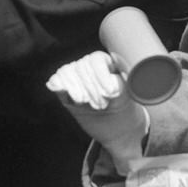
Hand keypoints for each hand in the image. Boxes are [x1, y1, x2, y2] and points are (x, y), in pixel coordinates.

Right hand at [46, 52, 148, 172]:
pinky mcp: (67, 92)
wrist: (118, 126)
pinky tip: (60, 89)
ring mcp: (76, 78)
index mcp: (107, 62)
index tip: (110, 93)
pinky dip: (57, 83)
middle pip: (82, 67)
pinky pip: (57, 82)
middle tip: (101, 105)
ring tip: (86, 103)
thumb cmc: (128, 107)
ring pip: (68, 73)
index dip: (101, 75)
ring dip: (75, 87)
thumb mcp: (130, 96)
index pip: (97, 60)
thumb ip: (126, 89)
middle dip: (90, 86)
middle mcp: (89, 66)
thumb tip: (116, 87)